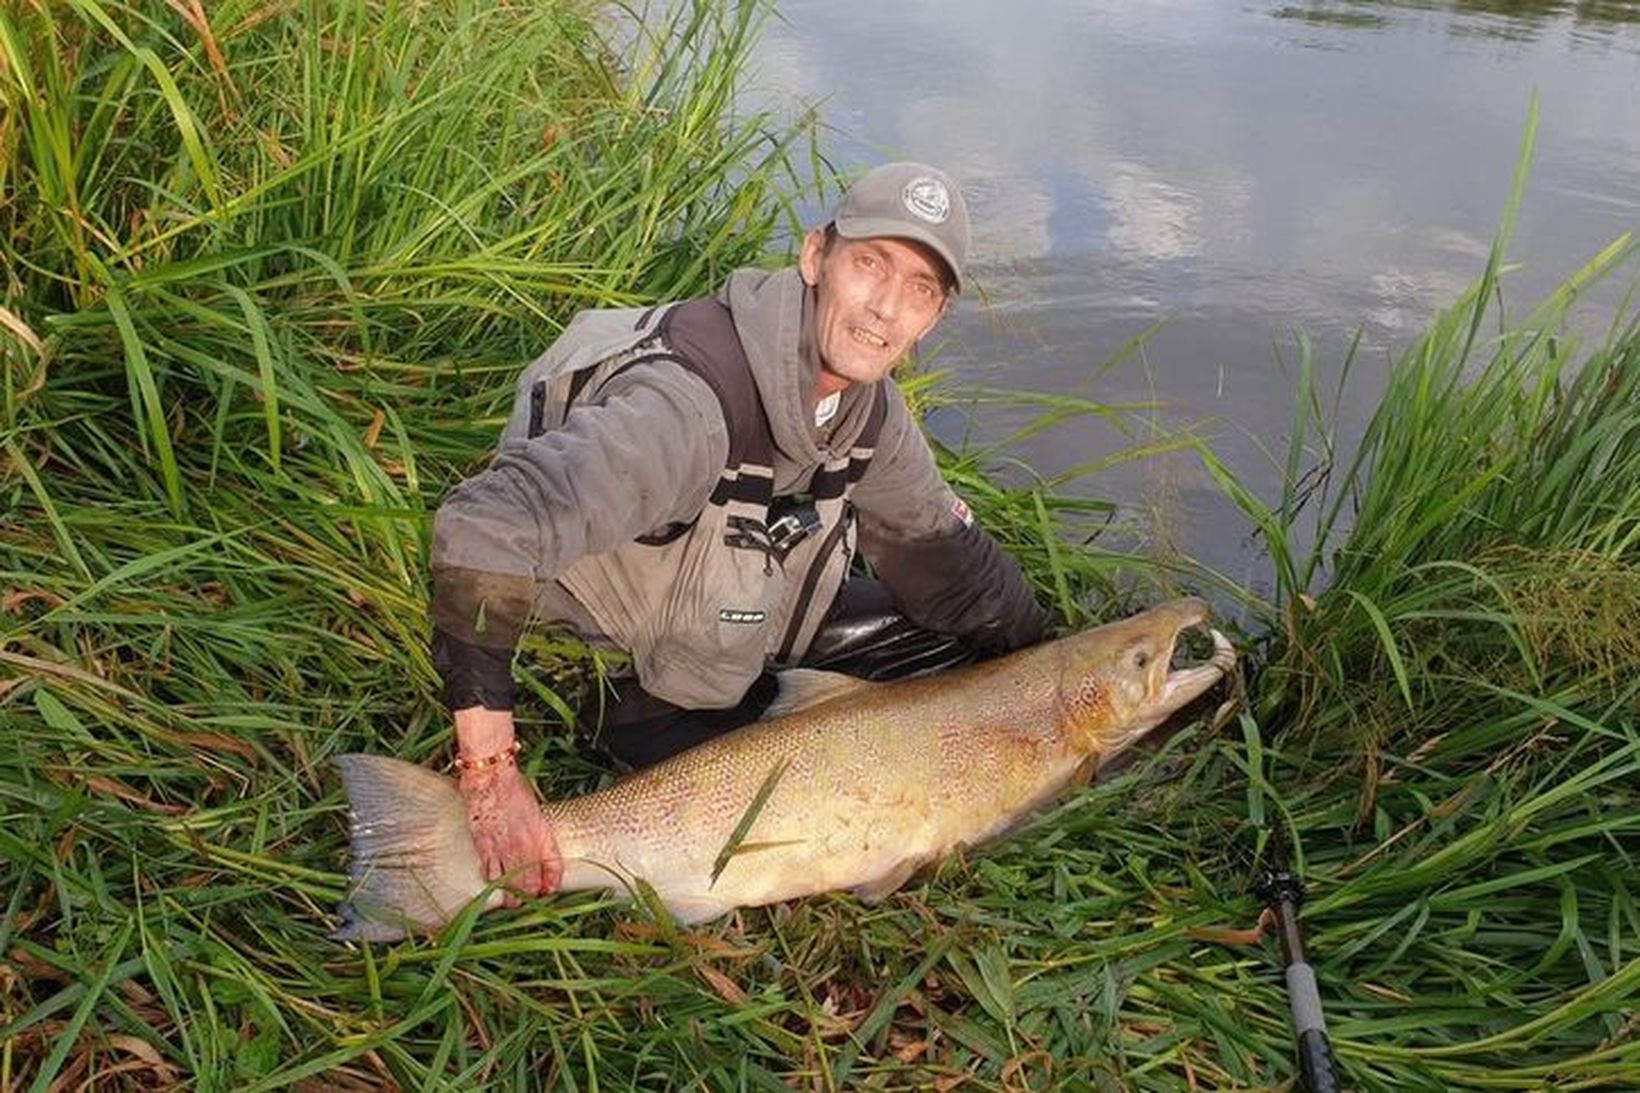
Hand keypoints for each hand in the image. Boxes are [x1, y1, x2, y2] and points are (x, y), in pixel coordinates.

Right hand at [458, 761, 561, 904]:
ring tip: (510, 896)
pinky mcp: (484, 847)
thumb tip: (537, 849)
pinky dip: (492, 881)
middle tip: (527, 895)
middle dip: (530, 894)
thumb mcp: (535, 809)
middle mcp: (525, 845)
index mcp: (542, 834)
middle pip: (530, 884)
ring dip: (510, 895)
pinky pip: (489, 875)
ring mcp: (503, 849)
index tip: (549, 888)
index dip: (553, 882)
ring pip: (509, 886)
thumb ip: (538, 831)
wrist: (491, 777)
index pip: (554, 867)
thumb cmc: (513, 787)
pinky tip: (494, 880)